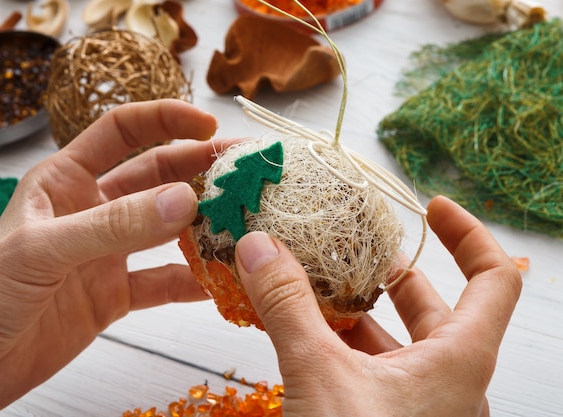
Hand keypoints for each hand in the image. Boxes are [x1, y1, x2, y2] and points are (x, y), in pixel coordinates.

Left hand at [0, 99, 219, 416]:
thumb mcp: (44, 250)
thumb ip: (115, 225)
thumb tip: (184, 201)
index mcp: (65, 180)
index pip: (120, 131)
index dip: (165, 120)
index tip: (208, 122)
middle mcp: (91, 211)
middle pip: (156, 178)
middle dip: (200, 170)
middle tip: (245, 169)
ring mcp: (106, 253)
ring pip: (167, 229)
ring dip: (204, 224)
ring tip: (244, 220)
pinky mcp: (114, 295)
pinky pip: (163, 281)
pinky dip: (192, 281)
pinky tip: (221, 281)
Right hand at [235, 195, 521, 416]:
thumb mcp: (319, 377)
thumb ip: (289, 307)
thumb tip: (261, 246)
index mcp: (459, 362)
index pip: (495, 280)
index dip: (468, 234)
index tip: (433, 206)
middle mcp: (448, 382)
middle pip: (435, 307)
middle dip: (392, 272)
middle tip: (354, 247)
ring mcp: (418, 407)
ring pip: (396, 342)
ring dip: (358, 311)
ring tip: (316, 284)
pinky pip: (372, 371)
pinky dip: (342, 345)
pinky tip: (304, 333)